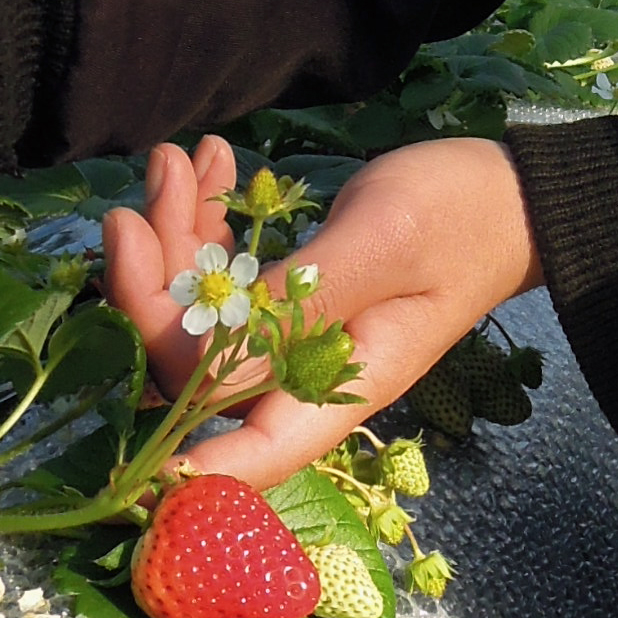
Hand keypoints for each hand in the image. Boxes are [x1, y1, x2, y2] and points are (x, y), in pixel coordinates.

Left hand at [104, 134, 542, 487]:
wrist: (509, 189)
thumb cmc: (461, 216)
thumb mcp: (381, 246)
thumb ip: (300, 305)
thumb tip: (213, 369)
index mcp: (337, 387)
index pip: (244, 453)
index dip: (173, 456)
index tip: (108, 409)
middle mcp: (304, 377)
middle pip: (193, 371)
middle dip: (149, 292)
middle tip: (133, 207)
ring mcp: (292, 336)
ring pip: (196, 316)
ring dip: (170, 240)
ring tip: (175, 160)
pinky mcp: (288, 295)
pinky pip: (222, 277)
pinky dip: (202, 222)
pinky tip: (210, 162)